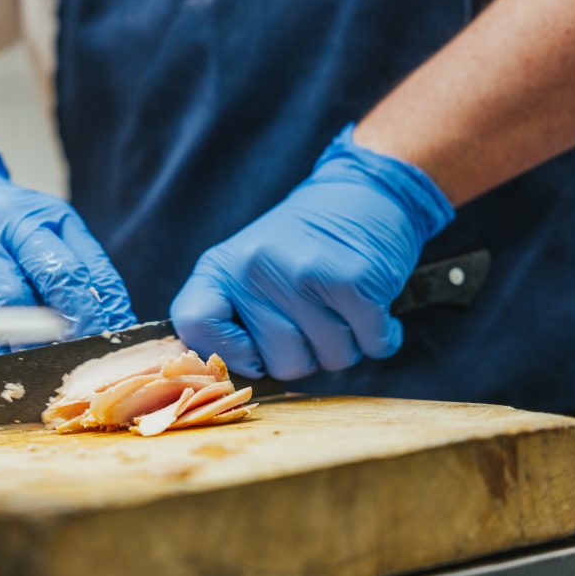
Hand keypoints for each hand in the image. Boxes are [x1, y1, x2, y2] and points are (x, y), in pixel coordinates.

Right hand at [0, 144, 135, 349]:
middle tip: (77, 355)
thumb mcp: (58, 226)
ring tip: (47, 360)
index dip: (86, 311)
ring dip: (25, 347)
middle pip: (20, 298)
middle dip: (57, 332)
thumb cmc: (14, 218)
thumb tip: (118, 320)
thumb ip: (88, 268)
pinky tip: (12, 354)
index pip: (62, 272)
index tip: (105, 337)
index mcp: (25, 219)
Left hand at [171, 124, 453, 379]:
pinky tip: (372, 307)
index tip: (255, 350)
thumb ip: (232, 318)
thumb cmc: (303, 248)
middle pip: (282, 364)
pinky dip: (381, 335)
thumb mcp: (248, 270)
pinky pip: (372, 345)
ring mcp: (303, 274)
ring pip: (331, 359)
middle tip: (316, 316)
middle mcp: (254, 269)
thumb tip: (229, 383)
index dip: (228, 354)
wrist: (362, 192)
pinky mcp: (352, 280)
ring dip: (347, 344)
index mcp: (220, 268)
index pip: (193, 327)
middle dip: (308, 355)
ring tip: (342, 305)